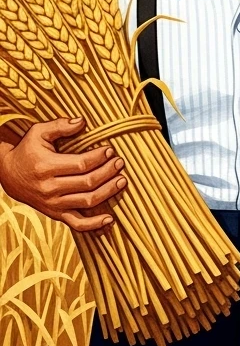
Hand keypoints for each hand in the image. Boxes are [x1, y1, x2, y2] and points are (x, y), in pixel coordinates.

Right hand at [0, 117, 126, 231]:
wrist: (8, 175)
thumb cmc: (27, 150)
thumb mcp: (38, 132)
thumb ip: (60, 125)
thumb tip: (82, 121)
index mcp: (47, 167)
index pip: (81, 165)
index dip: (99, 158)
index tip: (111, 150)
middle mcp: (50, 188)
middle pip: (87, 183)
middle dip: (108, 172)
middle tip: (120, 162)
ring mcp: (53, 203)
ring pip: (86, 201)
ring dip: (108, 192)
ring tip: (122, 180)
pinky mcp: (55, 213)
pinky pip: (76, 223)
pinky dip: (94, 224)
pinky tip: (110, 219)